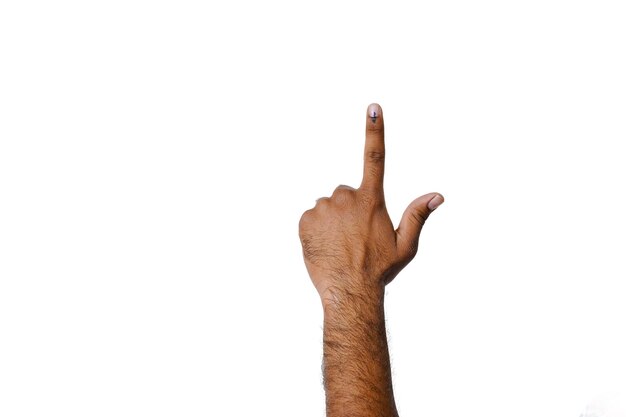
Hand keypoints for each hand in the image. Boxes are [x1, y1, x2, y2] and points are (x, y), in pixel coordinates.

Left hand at [298, 103, 443, 306]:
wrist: (348, 292)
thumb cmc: (379, 270)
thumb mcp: (405, 245)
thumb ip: (418, 215)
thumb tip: (438, 195)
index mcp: (371, 199)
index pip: (375, 158)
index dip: (375, 131)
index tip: (373, 108)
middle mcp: (346, 197)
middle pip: (346, 193)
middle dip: (350, 209)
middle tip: (355, 237)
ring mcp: (324, 207)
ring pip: (328, 206)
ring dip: (332, 220)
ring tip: (340, 244)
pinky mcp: (305, 219)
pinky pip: (311, 217)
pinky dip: (316, 228)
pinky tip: (325, 246)